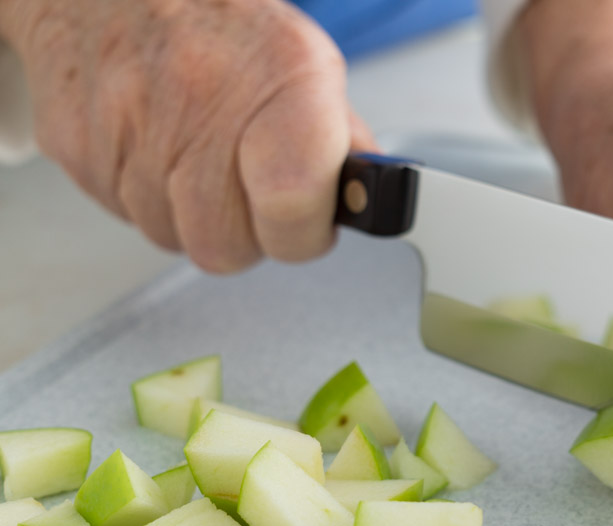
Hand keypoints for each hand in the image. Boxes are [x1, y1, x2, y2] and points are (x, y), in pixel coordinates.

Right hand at [0, 0, 373, 271]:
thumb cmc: (219, 23)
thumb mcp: (305, 66)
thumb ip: (339, 143)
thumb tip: (364, 200)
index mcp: (280, 79)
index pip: (293, 206)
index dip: (303, 235)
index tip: (309, 227)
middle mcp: (202, 98)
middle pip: (225, 247)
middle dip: (246, 235)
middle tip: (252, 194)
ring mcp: (131, 125)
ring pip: (173, 238)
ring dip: (193, 216)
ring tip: (201, 157)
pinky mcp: (79, 147)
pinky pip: (126, 215)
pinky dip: (149, 196)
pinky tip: (159, 149)